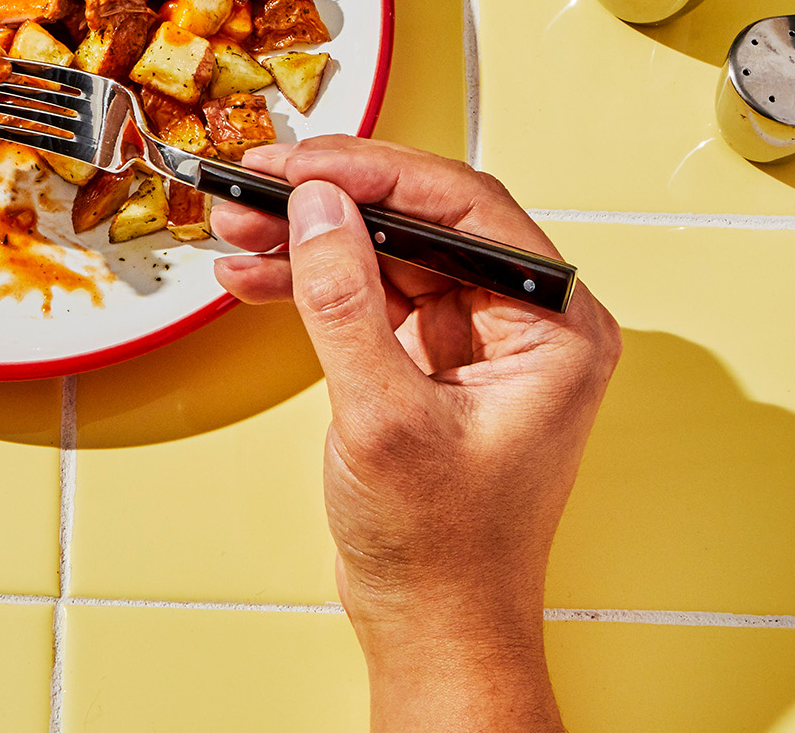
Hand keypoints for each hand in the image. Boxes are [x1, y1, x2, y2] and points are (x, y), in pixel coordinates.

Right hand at [212, 136, 618, 729]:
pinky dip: (313, 283)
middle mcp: (528, 324)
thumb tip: (318, 208)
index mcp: (556, 328)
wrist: (434, 630)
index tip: (301, 164)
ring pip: (389, 253)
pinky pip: (372, 296)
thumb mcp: (383, 417)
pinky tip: (255, 276)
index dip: (375, 174)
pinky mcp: (435, 364)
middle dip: (331, 202)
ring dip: (310, 239)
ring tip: (237, 226)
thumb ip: (346, 302)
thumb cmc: (442, 551)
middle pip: (422, 221)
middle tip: (256, 183)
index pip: (465, 207)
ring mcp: (481, 343)